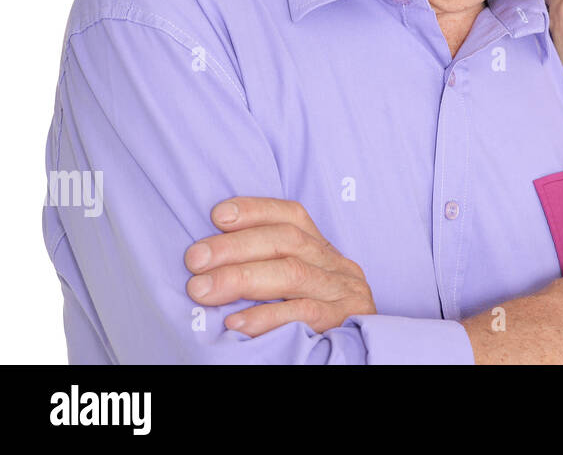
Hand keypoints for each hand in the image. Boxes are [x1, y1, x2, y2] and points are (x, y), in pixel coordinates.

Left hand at [183, 196, 375, 335]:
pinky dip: (267, 316)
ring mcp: (343, 294)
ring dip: (241, 278)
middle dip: (235, 246)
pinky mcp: (344, 322)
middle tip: (194, 259)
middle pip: (287, 242)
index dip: (256, 210)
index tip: (218, 215)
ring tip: (202, 289)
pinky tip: (235, 323)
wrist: (362, 357)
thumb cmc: (316, 323)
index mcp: (324, 253)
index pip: (293, 217)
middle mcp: (337, 267)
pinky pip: (303, 314)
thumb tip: (212, 262)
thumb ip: (272, 270)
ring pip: (293, 274)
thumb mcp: (300, 288)